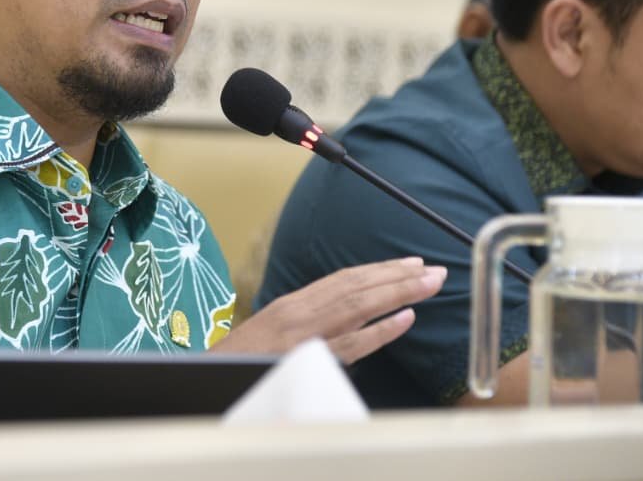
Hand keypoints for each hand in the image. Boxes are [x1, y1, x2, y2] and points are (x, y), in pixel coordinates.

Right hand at [212, 257, 445, 363]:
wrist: (209, 376)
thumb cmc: (240, 361)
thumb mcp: (272, 333)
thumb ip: (304, 324)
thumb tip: (340, 319)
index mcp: (294, 305)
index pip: (344, 280)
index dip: (379, 271)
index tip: (410, 265)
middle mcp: (301, 312)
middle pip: (356, 286)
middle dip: (398, 277)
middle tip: (434, 270)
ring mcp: (306, 334)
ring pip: (358, 305)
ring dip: (397, 292)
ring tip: (429, 284)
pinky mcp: (307, 358)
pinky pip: (350, 342)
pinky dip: (380, 329)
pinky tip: (405, 319)